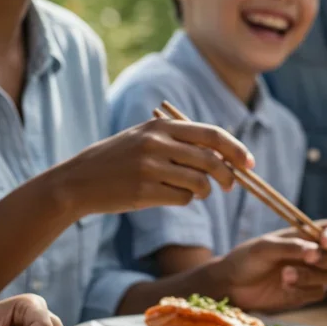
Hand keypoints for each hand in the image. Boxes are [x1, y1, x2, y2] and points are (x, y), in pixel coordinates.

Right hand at [57, 118, 254, 214]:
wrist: (77, 181)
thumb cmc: (116, 160)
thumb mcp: (144, 137)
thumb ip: (179, 139)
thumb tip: (224, 154)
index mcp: (160, 125)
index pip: (212, 134)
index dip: (236, 149)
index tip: (249, 164)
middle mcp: (157, 143)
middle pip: (211, 160)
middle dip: (228, 176)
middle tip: (230, 186)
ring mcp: (150, 167)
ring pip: (199, 183)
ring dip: (203, 192)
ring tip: (190, 190)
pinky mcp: (144, 191)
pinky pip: (182, 199)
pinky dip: (183, 200)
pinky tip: (167, 196)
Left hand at [215, 220, 326, 312]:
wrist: (231, 286)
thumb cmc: (246, 259)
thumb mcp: (265, 248)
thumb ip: (290, 247)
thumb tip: (315, 251)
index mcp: (304, 236)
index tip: (325, 242)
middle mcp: (312, 254)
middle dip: (324, 260)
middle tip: (307, 259)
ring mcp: (309, 275)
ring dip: (310, 276)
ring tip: (285, 276)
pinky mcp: (304, 294)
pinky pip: (318, 293)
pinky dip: (305, 290)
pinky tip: (285, 288)